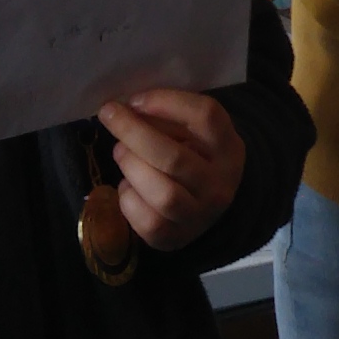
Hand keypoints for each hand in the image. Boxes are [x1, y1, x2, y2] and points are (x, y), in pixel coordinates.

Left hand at [96, 88, 247, 253]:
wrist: (205, 206)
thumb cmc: (193, 157)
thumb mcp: (193, 132)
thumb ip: (167, 117)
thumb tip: (127, 108)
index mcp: (229, 148)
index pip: (206, 117)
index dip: (166, 102)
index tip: (135, 100)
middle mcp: (220, 184)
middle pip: (174, 158)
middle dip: (133, 132)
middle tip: (109, 115)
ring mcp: (199, 215)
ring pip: (162, 194)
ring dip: (131, 166)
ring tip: (121, 152)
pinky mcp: (175, 238)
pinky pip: (146, 221)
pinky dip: (128, 198)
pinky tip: (128, 185)